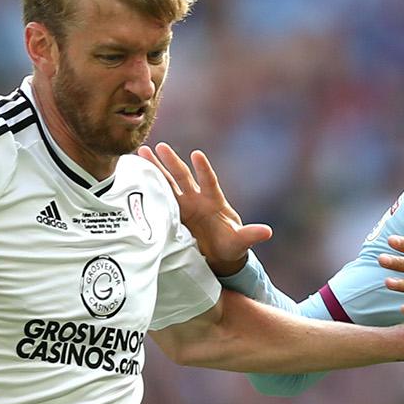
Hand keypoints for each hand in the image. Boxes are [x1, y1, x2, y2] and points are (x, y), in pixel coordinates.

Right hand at [139, 143, 272, 275]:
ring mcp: (183, 204)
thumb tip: (267, 232)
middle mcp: (197, 199)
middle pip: (183, 177)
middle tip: (161, 147)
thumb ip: (250, 235)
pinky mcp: (172, 213)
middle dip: (172, 162)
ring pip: (167, 182)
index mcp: (214, 202)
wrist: (217, 256)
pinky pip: (158, 196)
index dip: (203, 169)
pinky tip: (135, 173)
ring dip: (155, 168)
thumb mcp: (240, 241)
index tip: (197, 155)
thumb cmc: (231, 246)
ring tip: (142, 151)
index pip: (209, 182)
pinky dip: (148, 185)